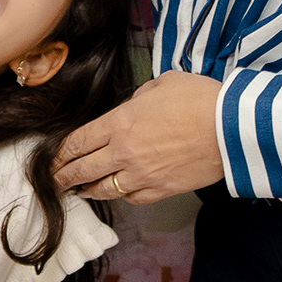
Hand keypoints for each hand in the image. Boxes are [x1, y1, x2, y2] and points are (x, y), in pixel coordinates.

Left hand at [55, 72, 223, 205]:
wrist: (231, 128)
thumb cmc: (200, 99)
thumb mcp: (161, 84)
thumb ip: (138, 99)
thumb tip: (132, 108)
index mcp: (119, 123)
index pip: (77, 142)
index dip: (59, 153)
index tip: (51, 158)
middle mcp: (123, 152)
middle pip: (82, 170)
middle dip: (62, 176)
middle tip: (52, 180)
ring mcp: (141, 175)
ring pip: (103, 189)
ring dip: (87, 190)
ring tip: (78, 191)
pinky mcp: (161, 190)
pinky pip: (131, 198)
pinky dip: (120, 196)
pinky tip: (115, 193)